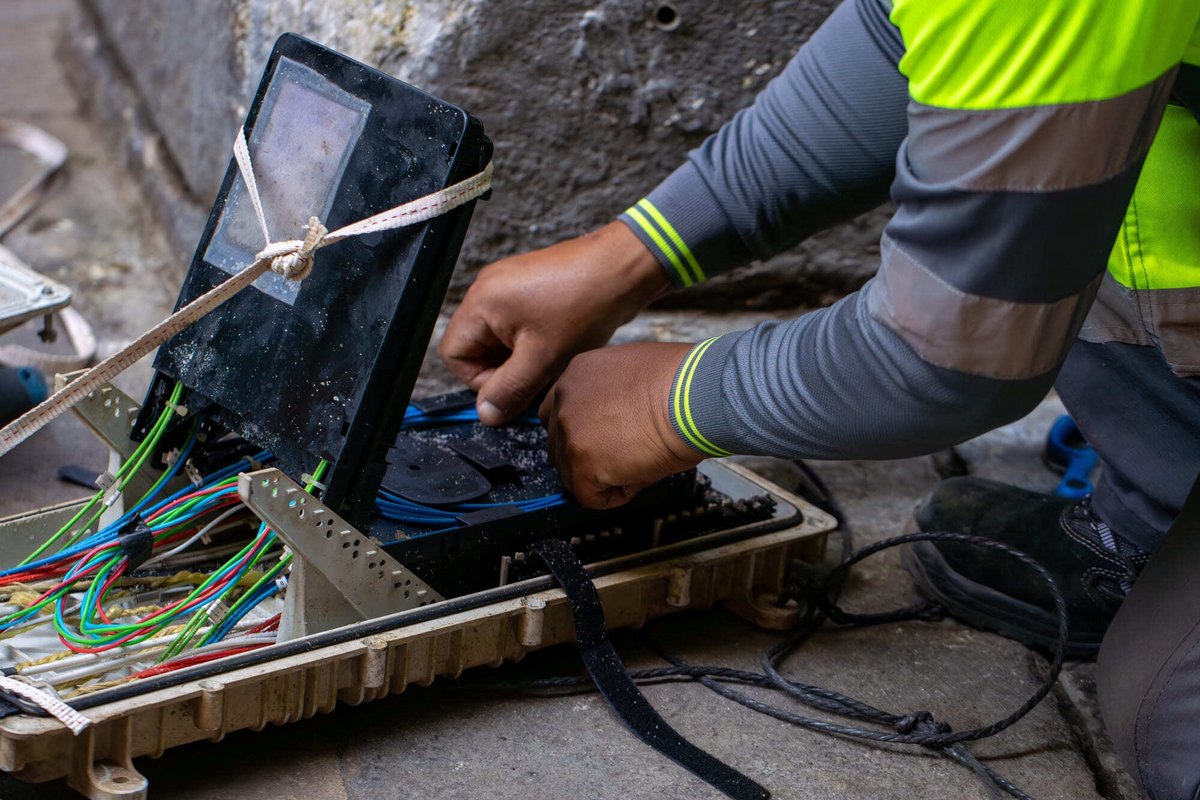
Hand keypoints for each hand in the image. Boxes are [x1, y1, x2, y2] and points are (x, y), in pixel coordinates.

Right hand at [439, 222, 670, 424]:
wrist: (623, 268)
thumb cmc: (583, 306)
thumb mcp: (543, 359)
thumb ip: (509, 390)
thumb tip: (486, 414)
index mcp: (480, 302)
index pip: (453, 355)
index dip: (479, 380)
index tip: (513, 387)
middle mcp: (487, 289)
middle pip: (475, 347)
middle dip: (502, 369)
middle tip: (537, 376)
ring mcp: (508, 285)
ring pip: (498, 339)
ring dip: (520, 358)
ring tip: (552, 359)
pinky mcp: (529, 287)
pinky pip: (516, 325)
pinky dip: (532, 342)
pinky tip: (559, 345)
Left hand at [538, 342, 703, 508]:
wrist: (695, 395)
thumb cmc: (684, 382)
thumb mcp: (635, 371)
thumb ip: (612, 394)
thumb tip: (617, 421)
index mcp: (577, 374)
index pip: (557, 413)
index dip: (581, 434)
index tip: (603, 442)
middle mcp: (565, 400)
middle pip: (558, 446)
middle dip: (587, 459)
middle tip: (623, 459)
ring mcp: (570, 432)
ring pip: (572, 474)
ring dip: (603, 477)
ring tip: (639, 462)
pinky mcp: (582, 463)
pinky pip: (590, 497)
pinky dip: (615, 495)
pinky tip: (640, 475)